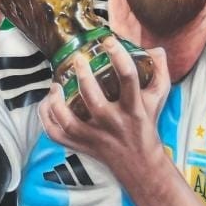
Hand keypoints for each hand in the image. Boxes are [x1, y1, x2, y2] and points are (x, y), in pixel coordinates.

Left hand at [39, 38, 170, 169]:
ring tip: (55, 85)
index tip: (108, 41)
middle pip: (94, 100)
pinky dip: (47, 118)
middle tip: (78, 59)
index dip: (119, 56)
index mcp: (134, 109)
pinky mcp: (80, 145)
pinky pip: (56, 133)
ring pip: (69, 121)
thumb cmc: (145, 125)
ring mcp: (94, 137)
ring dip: (57, 102)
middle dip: (84, 77)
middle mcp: (113, 123)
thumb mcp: (157, 99)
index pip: (129, 78)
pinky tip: (46, 102)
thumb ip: (159, 72)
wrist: (140, 164)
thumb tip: (155, 48)